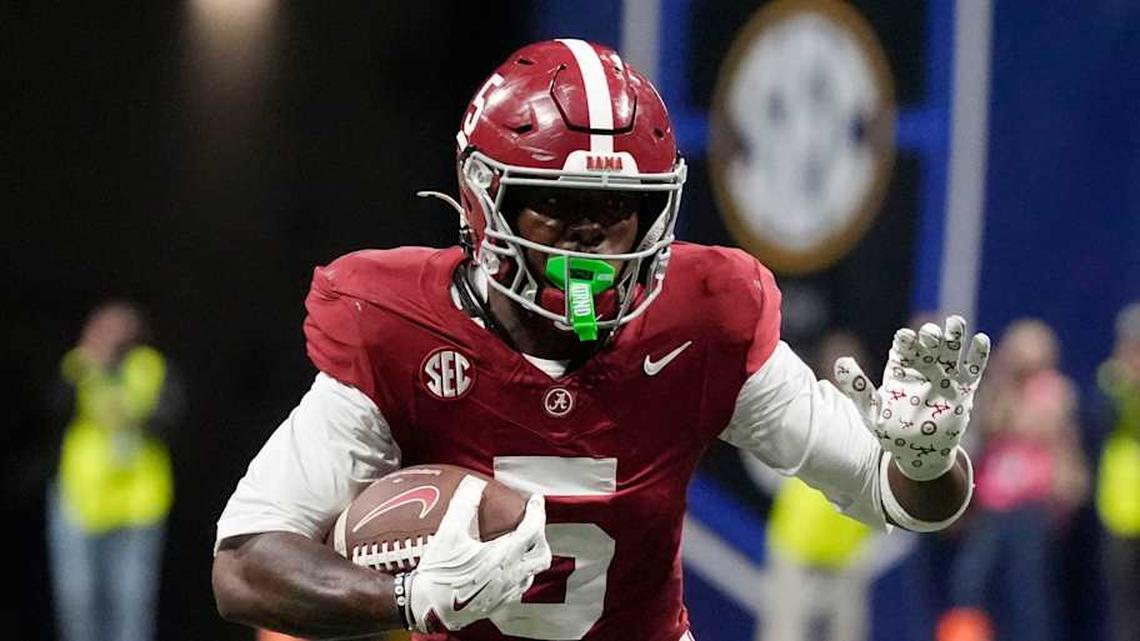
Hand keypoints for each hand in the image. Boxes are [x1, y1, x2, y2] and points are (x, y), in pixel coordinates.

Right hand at [404, 475, 551, 632]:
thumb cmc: (439, 575)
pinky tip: (504, 569)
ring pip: (532, 574)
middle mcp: (511, 576)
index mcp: (504, 556)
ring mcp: (506, 593)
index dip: (538, 512)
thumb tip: (473, 486)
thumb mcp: (448, 535)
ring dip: (531, 556)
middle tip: (531, 524)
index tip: (535, 501)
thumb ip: (462, 506)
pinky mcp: (497, 605)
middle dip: (541, 537)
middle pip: (542, 555)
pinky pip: (518, 588)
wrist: (429, 610)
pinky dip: (519, 574)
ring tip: (520, 545)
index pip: (533, 530)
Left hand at [834, 316, 990, 480]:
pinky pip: (973, 371)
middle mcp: (924, 369)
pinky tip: (981, 340)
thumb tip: (841, 362)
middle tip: (930, 333)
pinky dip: (978, 356)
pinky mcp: (964, 391)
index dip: (905, 342)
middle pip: (929, 346)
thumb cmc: (891, 431)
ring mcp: (945, 378)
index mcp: (901, 369)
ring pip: (951, 352)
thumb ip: (858, 387)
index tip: (904, 338)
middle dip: (930, 337)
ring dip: (955, 337)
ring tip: (956, 322)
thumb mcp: (871, 411)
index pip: (904, 349)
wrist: (917, 454)